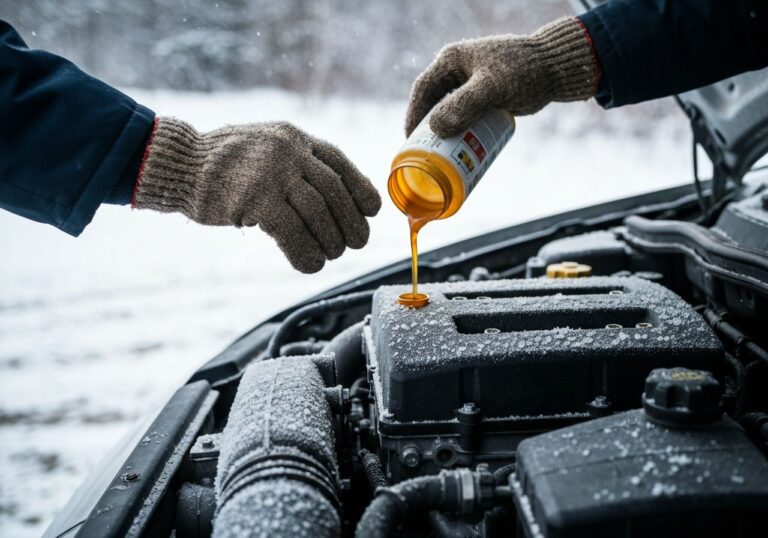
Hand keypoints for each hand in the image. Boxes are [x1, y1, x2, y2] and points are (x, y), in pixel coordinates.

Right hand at [134, 118, 380, 272]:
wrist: (179, 164)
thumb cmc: (224, 163)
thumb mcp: (267, 148)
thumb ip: (297, 164)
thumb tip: (335, 200)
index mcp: (294, 137)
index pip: (339, 162)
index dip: (361, 189)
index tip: (372, 211)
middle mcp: (288, 150)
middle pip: (334, 190)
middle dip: (351, 221)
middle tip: (357, 243)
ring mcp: (272, 173)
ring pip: (318, 212)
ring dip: (331, 241)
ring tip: (333, 255)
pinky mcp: (255, 199)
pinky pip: (292, 232)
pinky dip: (306, 252)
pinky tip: (310, 265)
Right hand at [405, 17, 597, 137]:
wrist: (555, 68)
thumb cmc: (525, 72)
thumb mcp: (492, 87)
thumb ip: (464, 104)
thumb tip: (435, 127)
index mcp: (451, 61)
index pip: (422, 90)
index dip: (413, 116)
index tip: (409, 140)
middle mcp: (456, 71)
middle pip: (431, 103)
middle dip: (426, 129)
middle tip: (422, 154)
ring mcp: (469, 85)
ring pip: (447, 112)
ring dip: (443, 134)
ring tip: (440, 158)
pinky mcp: (483, 98)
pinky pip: (463, 117)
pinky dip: (459, 134)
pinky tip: (459, 151)